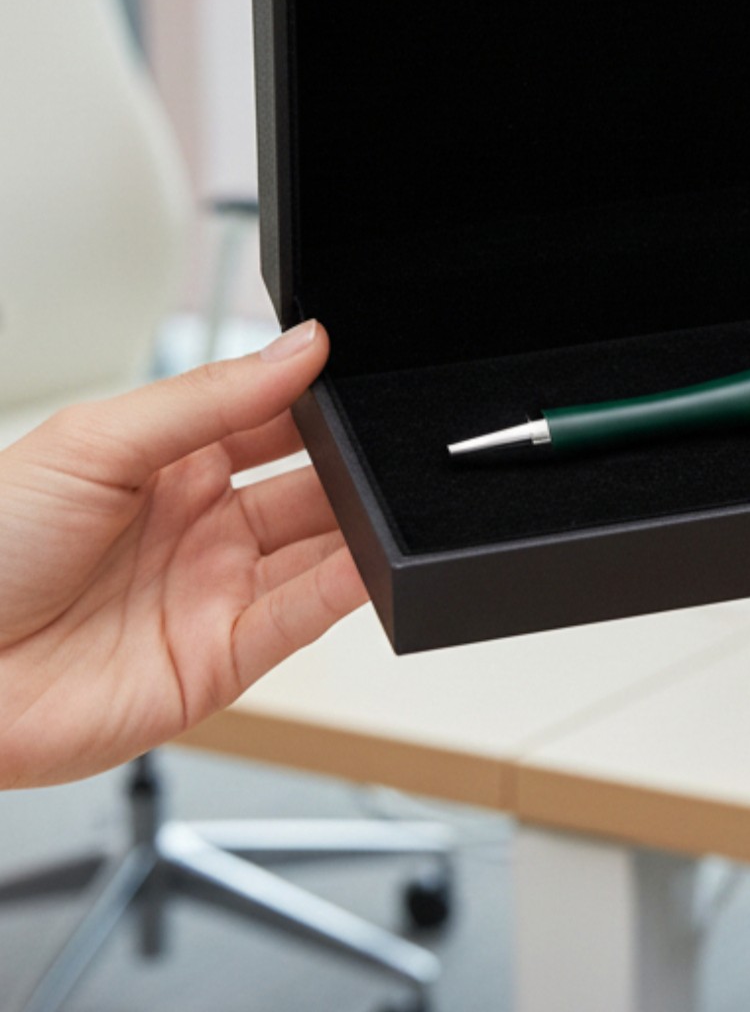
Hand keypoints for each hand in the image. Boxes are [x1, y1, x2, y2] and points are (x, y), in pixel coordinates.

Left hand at [0, 321, 365, 787]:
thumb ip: (208, 396)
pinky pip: (299, 620)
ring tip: (392, 496)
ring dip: (358, 526)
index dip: (312, 399)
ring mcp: (212, 595)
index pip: (267, 422)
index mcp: (165, 465)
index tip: (355, 370)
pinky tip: (370, 559)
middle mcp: (197, 529)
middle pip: (305, 488)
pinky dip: (345, 590)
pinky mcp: (220, 663)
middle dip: (349, 463)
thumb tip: (298, 347)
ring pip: (316, 553)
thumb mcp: (96, 442)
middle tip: (384, 438)